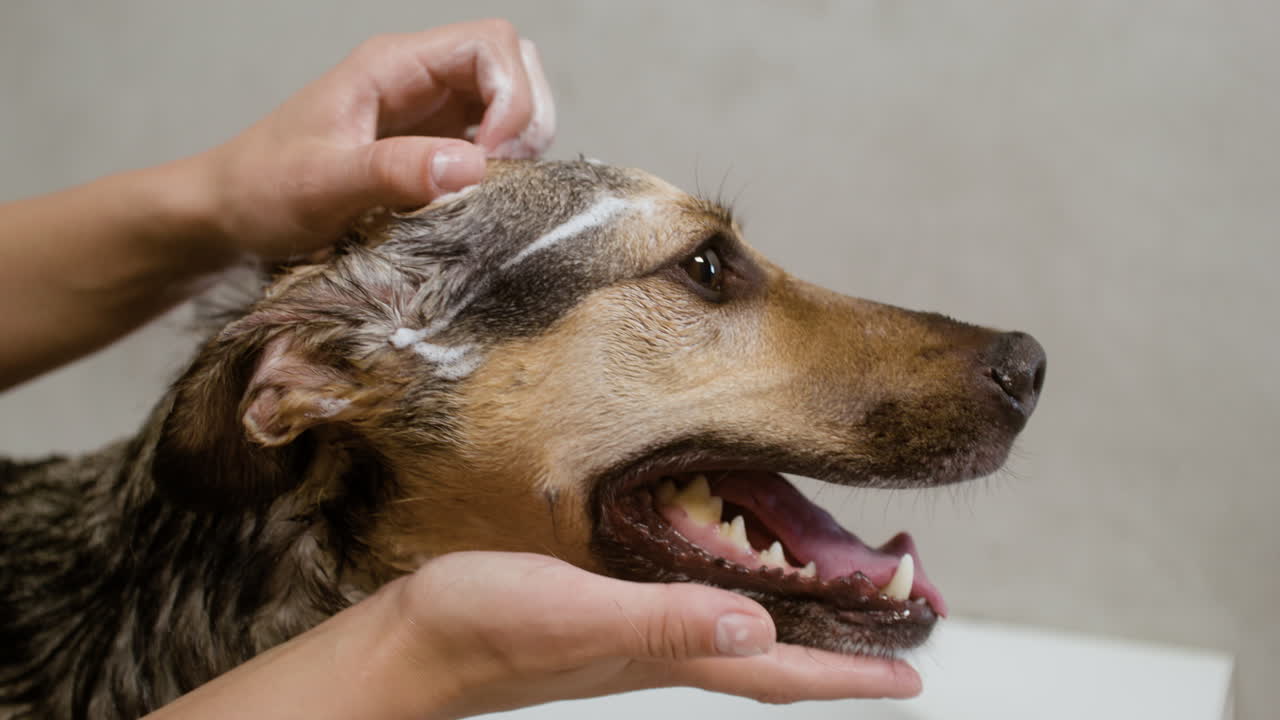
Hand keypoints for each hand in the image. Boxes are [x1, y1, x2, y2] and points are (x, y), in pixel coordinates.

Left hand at [196, 19, 554, 260]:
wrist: (230, 212)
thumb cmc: (263, 190)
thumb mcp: (322, 184)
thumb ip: (395, 172)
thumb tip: (473, 167)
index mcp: (392, 66)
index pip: (488, 45)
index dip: (510, 95)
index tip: (491, 156)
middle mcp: (419, 80)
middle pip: (513, 64)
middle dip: (526, 116)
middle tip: (501, 173)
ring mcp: (430, 113)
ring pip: (512, 101)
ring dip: (521, 142)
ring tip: (491, 188)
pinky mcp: (433, 147)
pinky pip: (493, 141)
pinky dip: (505, 166)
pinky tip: (478, 197)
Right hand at [371, 553, 921, 716]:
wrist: (417, 644)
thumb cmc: (487, 627)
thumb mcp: (579, 611)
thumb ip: (666, 619)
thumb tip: (760, 625)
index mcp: (667, 654)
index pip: (778, 670)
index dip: (849, 679)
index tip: (912, 678)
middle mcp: (662, 652)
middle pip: (771, 662)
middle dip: (838, 658)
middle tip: (895, 643)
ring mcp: (634, 639)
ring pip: (737, 640)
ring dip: (793, 633)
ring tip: (835, 615)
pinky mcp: (605, 616)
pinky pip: (692, 616)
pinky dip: (731, 606)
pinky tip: (728, 585)